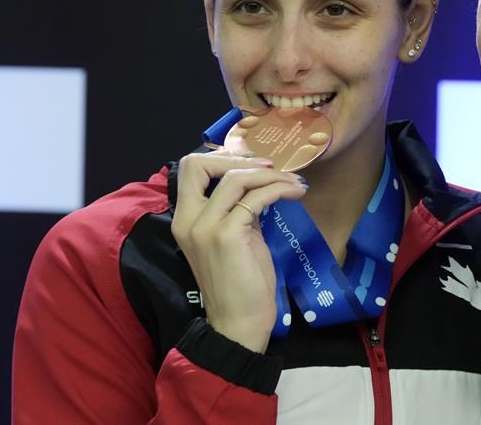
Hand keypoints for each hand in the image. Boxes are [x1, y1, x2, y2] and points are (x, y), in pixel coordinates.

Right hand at [171, 152, 306, 352]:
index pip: (189, 168)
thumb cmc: (240, 282)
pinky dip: (279, 189)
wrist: (239, 322)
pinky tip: (296, 194)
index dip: (221, 157)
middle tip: (272, 167)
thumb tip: (258, 183)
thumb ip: (238, 209)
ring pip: (236, 178)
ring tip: (294, 182)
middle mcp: (188, 220)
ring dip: (271, 175)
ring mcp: (205, 227)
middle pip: (199, 164)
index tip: (253, 164)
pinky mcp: (227, 235)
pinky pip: (256, 198)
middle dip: (238, 157)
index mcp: (185, 219)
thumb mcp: (235, 237)